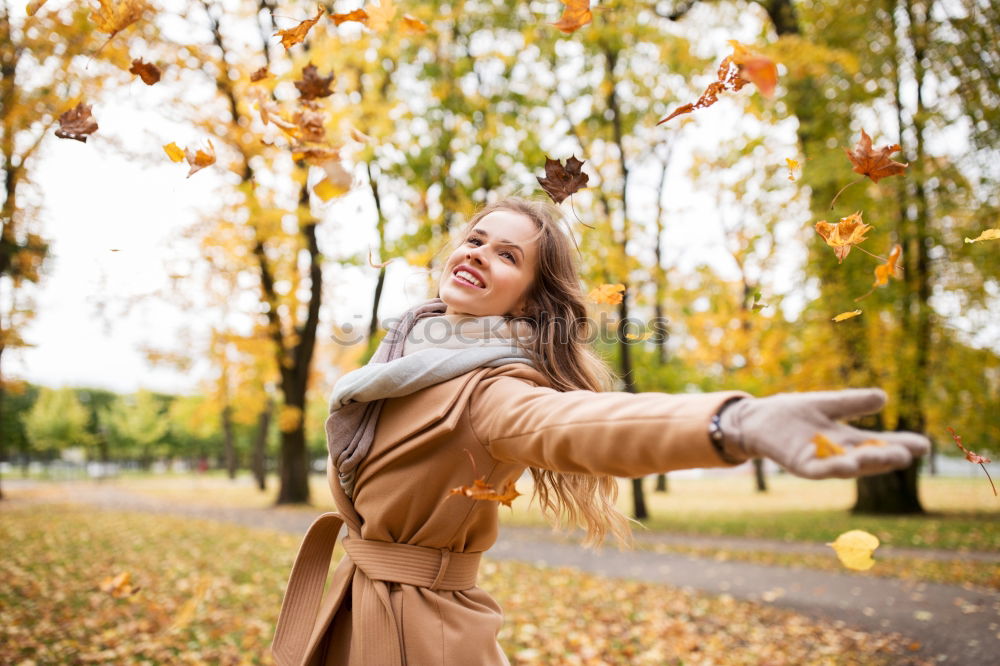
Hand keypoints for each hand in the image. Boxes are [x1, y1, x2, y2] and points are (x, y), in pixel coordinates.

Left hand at [718, 388, 930, 479]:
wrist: (757, 418)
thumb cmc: (791, 413)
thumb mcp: (827, 405)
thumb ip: (852, 403)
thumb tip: (883, 397)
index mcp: (846, 440)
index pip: (879, 443)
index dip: (900, 445)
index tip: (923, 445)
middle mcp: (837, 454)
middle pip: (868, 458)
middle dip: (887, 457)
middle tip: (908, 454)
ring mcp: (819, 461)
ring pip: (848, 467)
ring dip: (867, 463)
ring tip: (888, 457)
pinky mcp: (800, 464)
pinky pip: (820, 469)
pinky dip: (835, 467)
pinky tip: (849, 464)